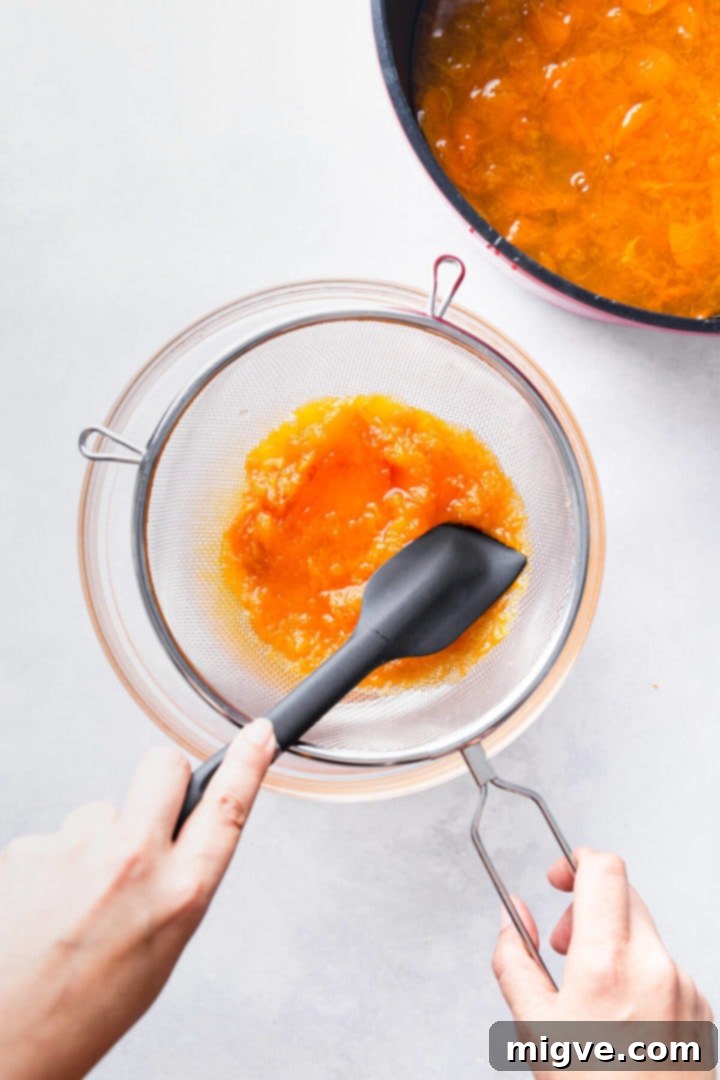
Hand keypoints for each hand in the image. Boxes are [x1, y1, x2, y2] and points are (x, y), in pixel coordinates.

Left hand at [0, 718, 275, 1079]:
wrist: (9, 1041)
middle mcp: (132, 862)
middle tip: (148, 816)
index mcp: (180, 894)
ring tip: (77, 901)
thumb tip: (180, 832)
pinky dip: (54, 864)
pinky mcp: (28, 848)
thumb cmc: (88, 1008)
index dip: (248, 762)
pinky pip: (56, 837)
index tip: (258, 734)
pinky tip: (45, 906)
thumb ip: (180, 882)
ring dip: (96, 841)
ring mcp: (76, 848)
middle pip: (164, 767)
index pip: (227, 807)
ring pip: (101, 810)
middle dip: (163, 780)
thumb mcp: (165, 948)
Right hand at [493, 848, 714, 1078]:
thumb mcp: (534, 1029)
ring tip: (590, 992)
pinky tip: (620, 1017)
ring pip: (643, 930)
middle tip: (563, 945)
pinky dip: (638, 971)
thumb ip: (514, 959)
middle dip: (587, 905)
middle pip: (623, 894)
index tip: (559, 875)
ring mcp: (685, 986)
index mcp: (607, 964)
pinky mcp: (702, 1007)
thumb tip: (513, 919)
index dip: (576, 859)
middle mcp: (654, 965)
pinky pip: (664, 964)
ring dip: (612, 940)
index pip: (604, 869)